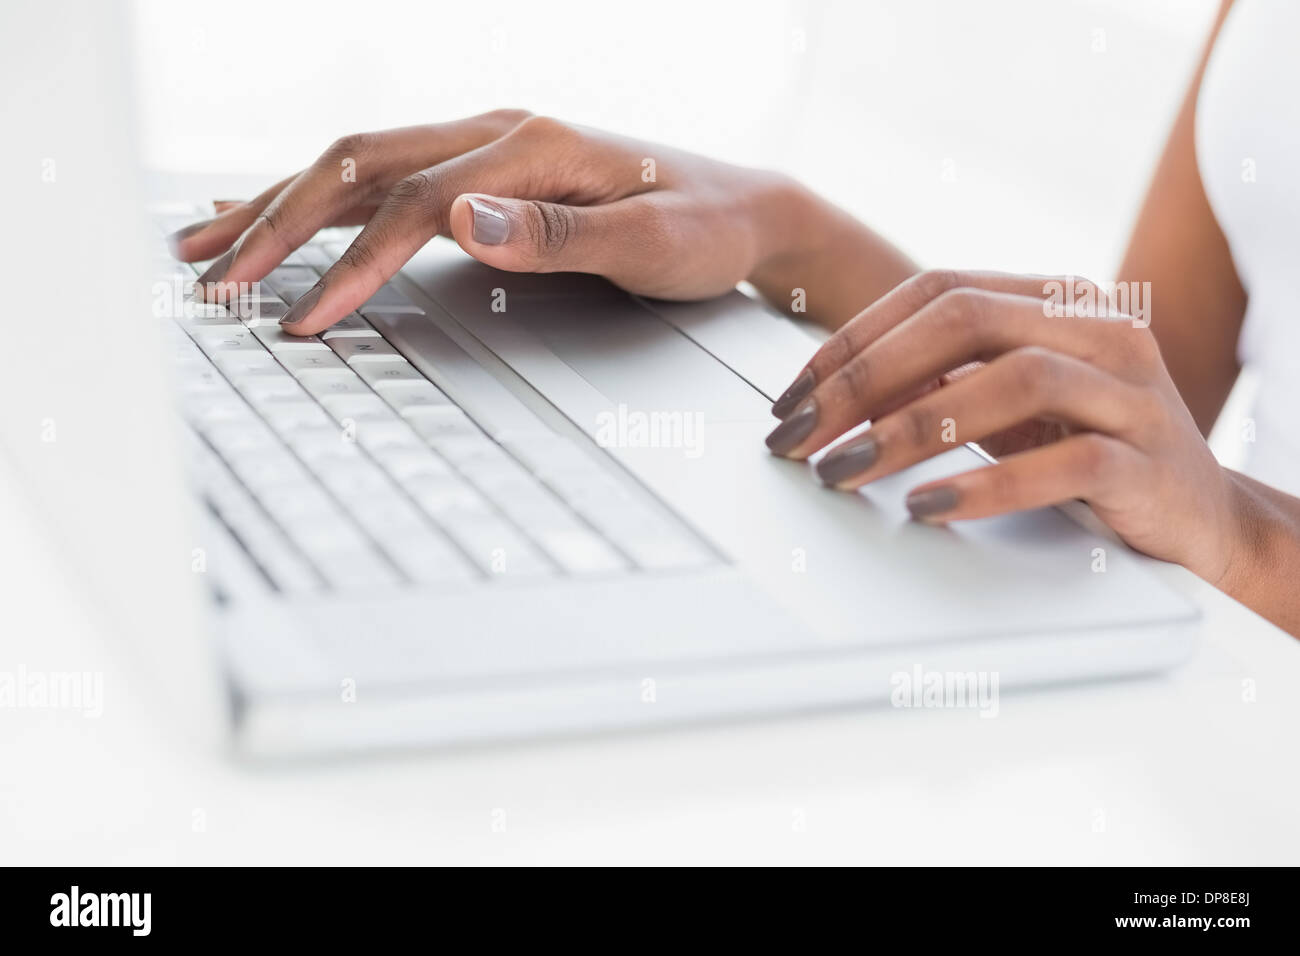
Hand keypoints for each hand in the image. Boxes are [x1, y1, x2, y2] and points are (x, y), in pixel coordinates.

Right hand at [171, 110, 805, 334]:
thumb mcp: (646, 243)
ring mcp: (486, 147)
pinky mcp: (485, 170)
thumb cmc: (704, 229)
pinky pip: (384, 177)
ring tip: (206, 241)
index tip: (303, 319)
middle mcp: (496, 132)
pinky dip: (322, 199)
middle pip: (356, 165)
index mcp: (530, 145)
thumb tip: (461, 221)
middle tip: (213, 279)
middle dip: (276, 223)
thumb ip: (553, 234)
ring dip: (278, 203)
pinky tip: (282, 213)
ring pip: (356, 164)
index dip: (350, 265)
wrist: (744, 209)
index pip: (410, 204)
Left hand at [764, 270, 1245, 586]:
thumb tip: (834, 393)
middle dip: (864, 380)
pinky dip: (985, 484)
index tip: (791, 397)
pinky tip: (927, 506)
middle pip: (964, 322)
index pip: (939, 290)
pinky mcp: (1149, 462)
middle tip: (799, 436)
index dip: (854, 340)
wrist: (1200, 516)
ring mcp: (1131, 391)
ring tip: (845, 471)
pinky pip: (1063, 463)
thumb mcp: (1009, 404)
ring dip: (911, 428)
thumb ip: (940, 380)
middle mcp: (1100, 328)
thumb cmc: (1088, 450)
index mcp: (1058, 300)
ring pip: (1012, 380)